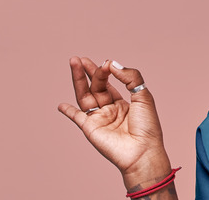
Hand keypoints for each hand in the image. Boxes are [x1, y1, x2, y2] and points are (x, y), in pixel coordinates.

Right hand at [57, 57, 171, 187]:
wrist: (142, 150)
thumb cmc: (147, 126)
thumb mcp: (143, 96)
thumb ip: (129, 77)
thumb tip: (112, 64)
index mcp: (124, 103)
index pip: (110, 83)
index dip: (107, 71)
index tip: (107, 63)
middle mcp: (110, 110)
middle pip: (96, 87)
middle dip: (89, 72)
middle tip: (80, 59)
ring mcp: (99, 119)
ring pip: (85, 96)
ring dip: (78, 81)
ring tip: (73, 64)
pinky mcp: (90, 128)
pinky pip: (76, 118)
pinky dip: (68, 111)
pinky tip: (61, 105)